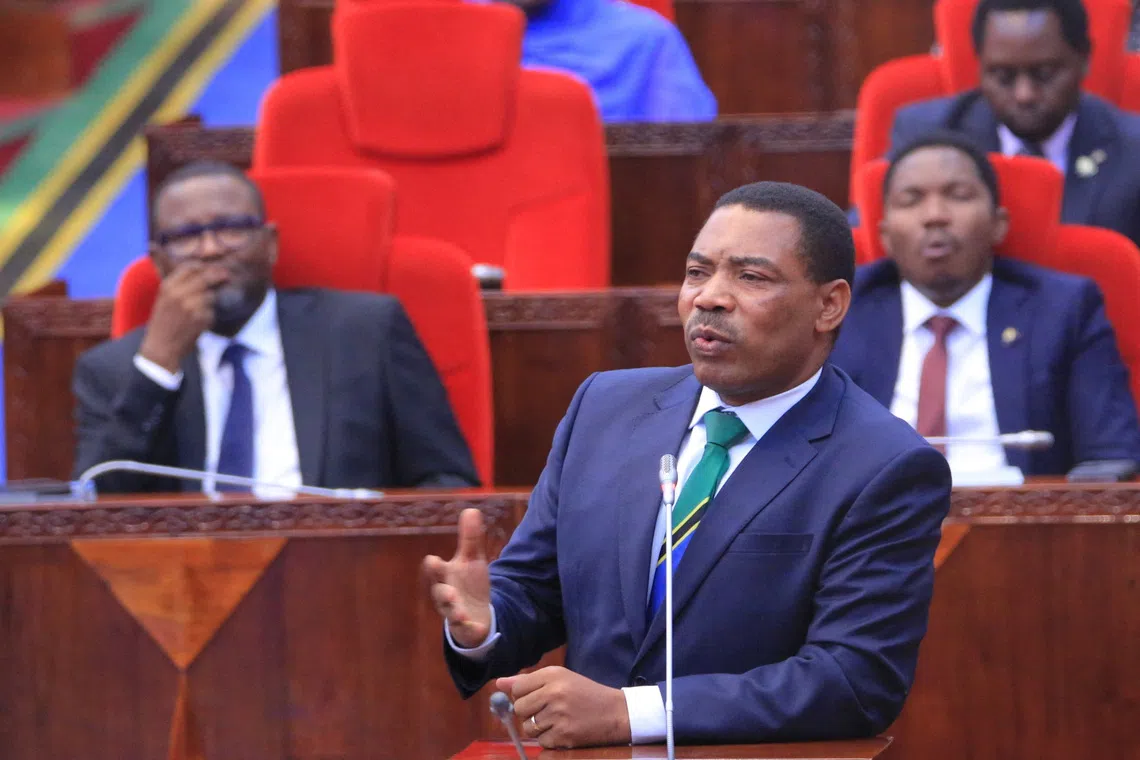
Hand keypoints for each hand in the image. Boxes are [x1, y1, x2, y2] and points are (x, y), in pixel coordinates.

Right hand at [139, 262, 228, 371]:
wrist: (161, 347)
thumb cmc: (163, 323)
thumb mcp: (163, 299)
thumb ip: (178, 285)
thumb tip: (200, 270)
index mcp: (167, 287)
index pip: (189, 268)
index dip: (203, 268)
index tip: (211, 269)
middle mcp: (179, 294)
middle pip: (205, 278)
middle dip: (218, 276)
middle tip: (227, 276)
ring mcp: (191, 306)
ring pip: (211, 296)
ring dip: (210, 301)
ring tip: (199, 310)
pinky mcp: (202, 319)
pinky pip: (211, 312)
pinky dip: (208, 316)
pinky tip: (198, 323)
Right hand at [423, 508, 491, 647]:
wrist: (474, 612)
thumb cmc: (468, 583)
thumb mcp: (472, 560)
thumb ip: (471, 538)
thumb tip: (471, 509)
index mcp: (446, 576)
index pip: (436, 570)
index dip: (434, 566)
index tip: (432, 560)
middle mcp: (446, 595)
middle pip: (440, 593)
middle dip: (442, 592)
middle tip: (447, 591)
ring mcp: (454, 612)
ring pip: (450, 613)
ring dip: (454, 612)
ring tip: (460, 613)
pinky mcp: (465, 628)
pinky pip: (465, 630)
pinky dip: (470, 629)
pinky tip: (479, 628)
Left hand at [498, 666, 630, 748]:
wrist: (616, 712)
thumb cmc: (585, 694)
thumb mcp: (560, 678)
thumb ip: (528, 681)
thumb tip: (498, 683)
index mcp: (552, 675)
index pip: (517, 688)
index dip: (523, 696)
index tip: (536, 698)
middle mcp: (554, 693)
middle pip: (519, 708)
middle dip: (528, 713)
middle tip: (547, 710)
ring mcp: (559, 715)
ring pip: (528, 727)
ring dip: (539, 728)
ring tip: (557, 720)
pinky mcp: (564, 735)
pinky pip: (542, 742)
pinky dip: (550, 740)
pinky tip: (564, 730)